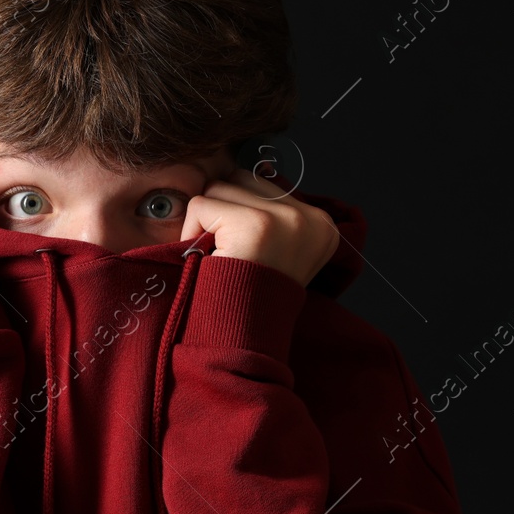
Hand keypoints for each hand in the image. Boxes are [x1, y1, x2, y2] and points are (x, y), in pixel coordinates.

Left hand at [178, 169, 340, 286]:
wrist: (244, 339)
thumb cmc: (251, 299)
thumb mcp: (276, 254)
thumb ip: (267, 215)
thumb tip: (236, 174)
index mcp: (321, 225)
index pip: (264, 185)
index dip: (238, 213)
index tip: (244, 252)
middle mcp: (311, 218)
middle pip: (242, 179)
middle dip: (223, 212)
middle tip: (229, 255)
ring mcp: (284, 219)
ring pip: (219, 188)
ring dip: (207, 222)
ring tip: (221, 258)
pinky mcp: (253, 224)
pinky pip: (200, 205)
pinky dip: (192, 232)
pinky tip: (210, 259)